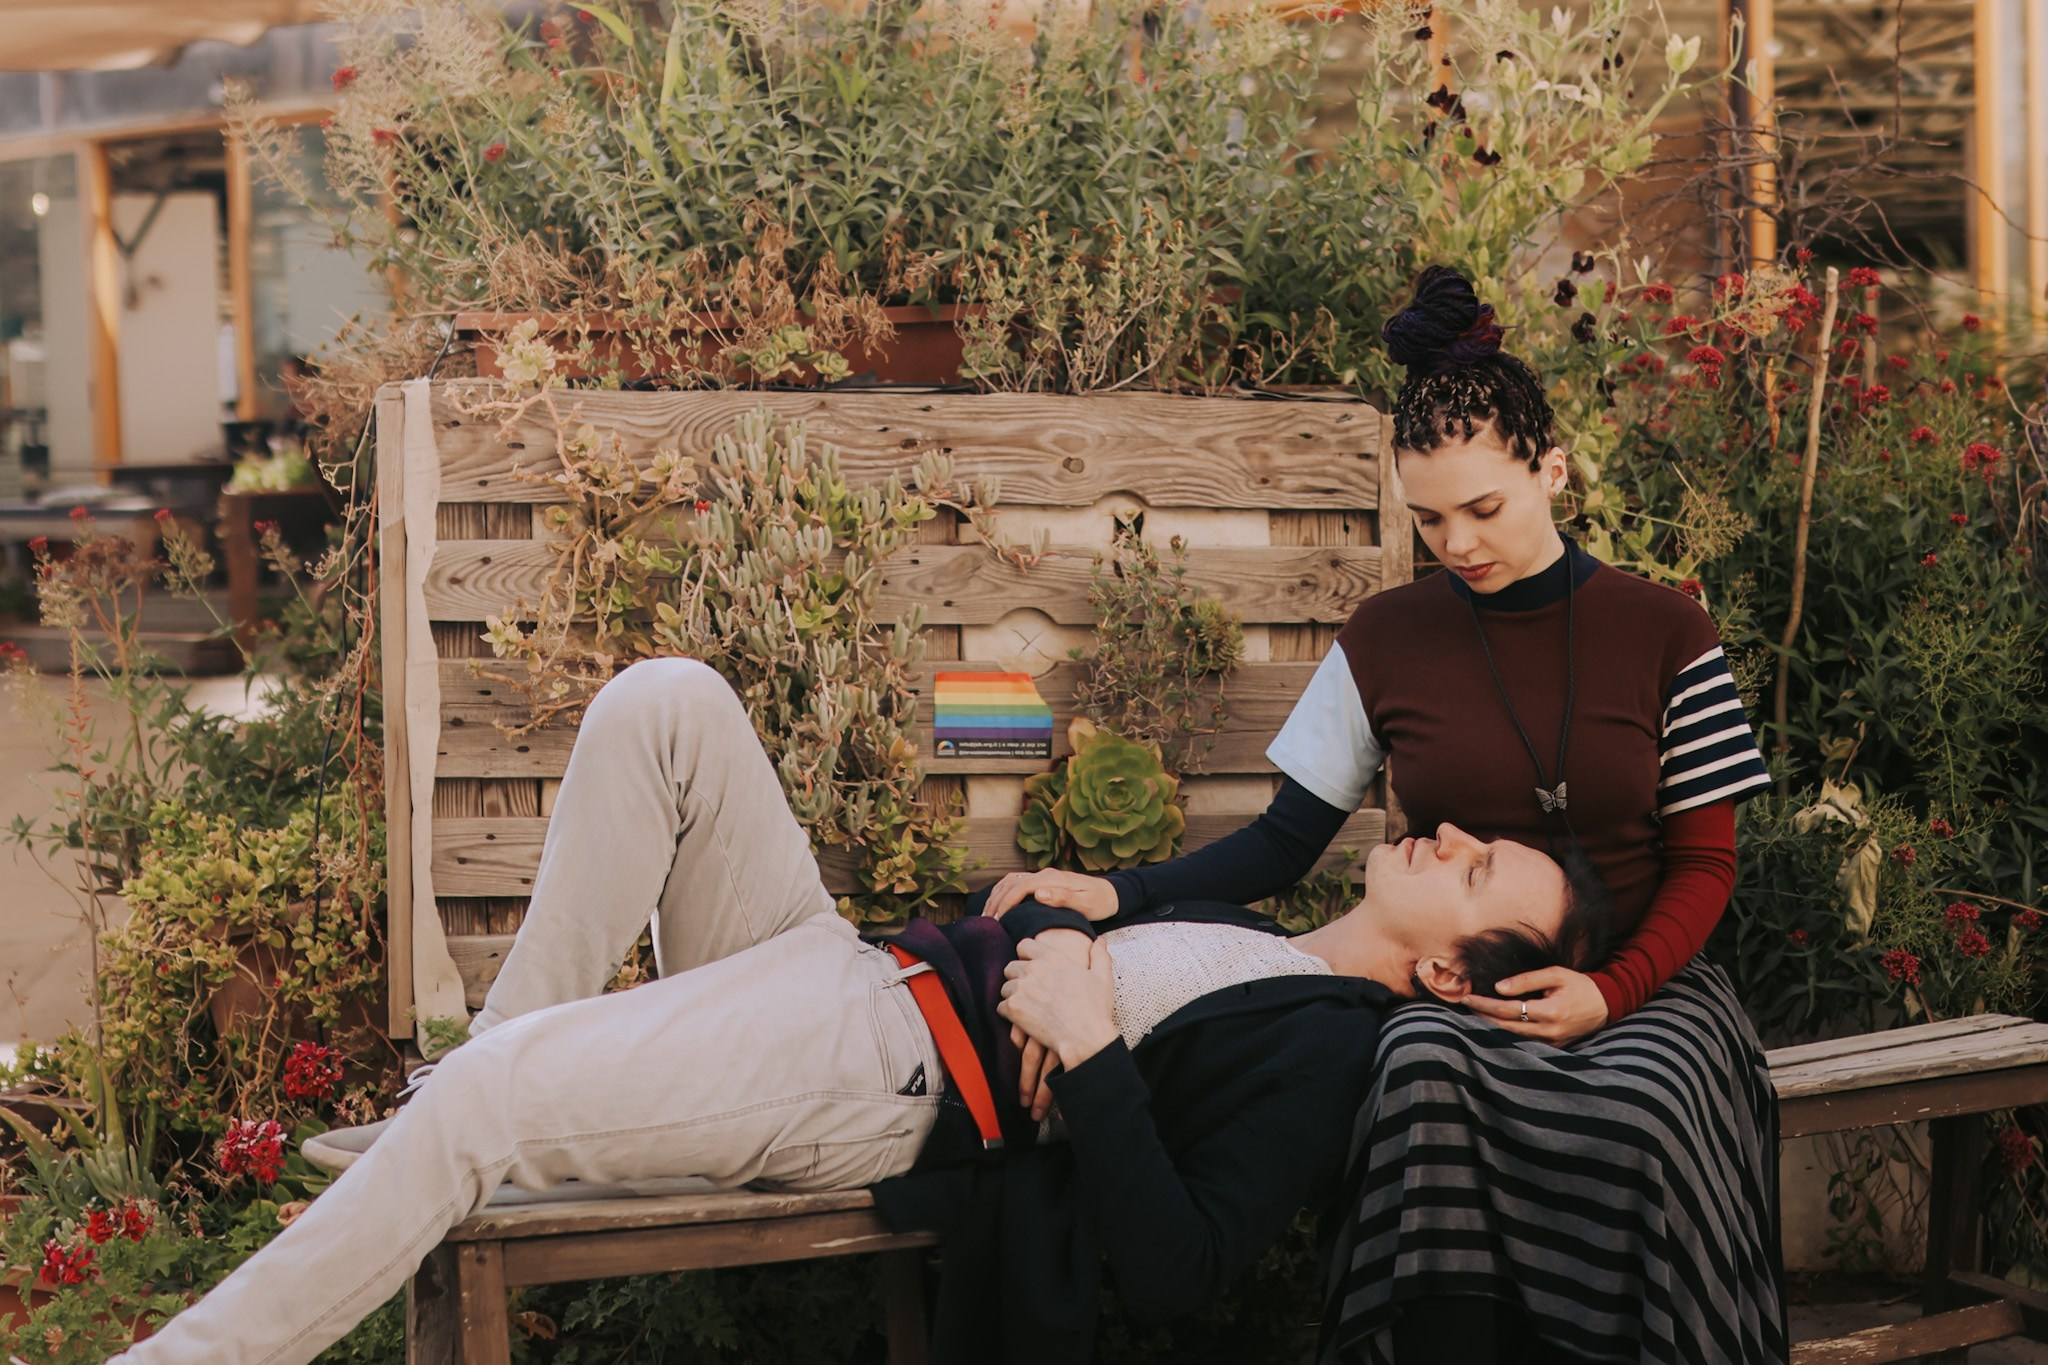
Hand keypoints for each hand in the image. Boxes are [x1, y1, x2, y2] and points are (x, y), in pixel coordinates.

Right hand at [983, 868, 1118, 921]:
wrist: (1110, 894)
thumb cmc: (1099, 902)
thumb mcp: (1085, 904)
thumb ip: (1062, 898)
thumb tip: (1037, 894)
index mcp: (1052, 879)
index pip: (1020, 887)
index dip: (1005, 903)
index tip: (996, 920)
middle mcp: (1045, 874)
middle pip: (1011, 883)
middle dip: (996, 901)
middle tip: (986, 921)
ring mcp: (1043, 877)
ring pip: (1011, 881)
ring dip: (997, 895)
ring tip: (988, 914)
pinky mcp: (1044, 882)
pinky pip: (1017, 883)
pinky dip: (1004, 892)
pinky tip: (999, 905)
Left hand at [1008, 930, 1090, 1118]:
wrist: (1085, 1037)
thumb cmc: (1095, 1008)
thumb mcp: (1102, 977)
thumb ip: (1099, 955)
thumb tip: (1100, 940)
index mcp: (1052, 957)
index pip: (1024, 945)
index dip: (1026, 956)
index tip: (1031, 967)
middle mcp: (1033, 969)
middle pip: (1011, 967)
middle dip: (1017, 977)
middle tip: (1030, 992)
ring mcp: (1021, 988)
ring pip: (1005, 988)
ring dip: (1013, 996)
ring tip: (1027, 1007)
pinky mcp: (1013, 1008)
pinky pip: (1001, 1007)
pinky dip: (1009, 1014)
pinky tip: (1022, 1020)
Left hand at [1461, 967, 1609, 1044]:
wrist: (1607, 1004)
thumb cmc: (1580, 985)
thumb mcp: (1555, 974)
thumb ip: (1527, 980)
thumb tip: (1499, 987)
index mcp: (1550, 1012)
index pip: (1508, 1010)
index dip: (1485, 1004)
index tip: (1466, 997)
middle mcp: (1550, 1031)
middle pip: (1505, 1027)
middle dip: (1482, 1016)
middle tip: (1465, 1005)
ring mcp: (1552, 1043)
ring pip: (1512, 1038)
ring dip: (1491, 1026)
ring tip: (1474, 1014)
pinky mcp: (1554, 1047)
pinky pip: (1525, 1043)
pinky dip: (1506, 1034)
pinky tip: (1493, 1024)